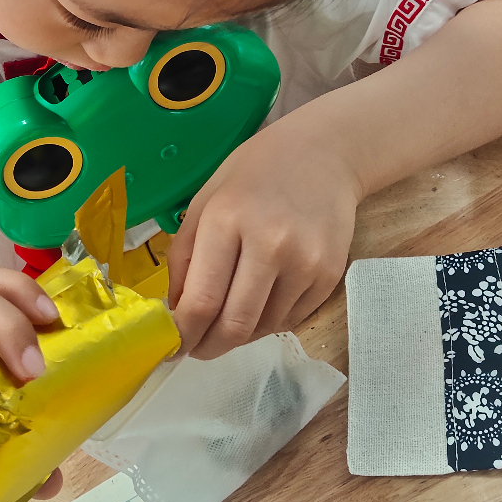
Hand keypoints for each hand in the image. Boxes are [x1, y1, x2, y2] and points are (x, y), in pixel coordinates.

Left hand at [167, 102, 362, 359]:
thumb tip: (175, 314)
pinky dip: (268, 320)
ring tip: (229, 314)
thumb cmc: (254, 174)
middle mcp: (269, 244)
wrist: (325, 153)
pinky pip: (290, 319)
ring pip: (263, 328)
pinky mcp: (329, 274)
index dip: (183, 336)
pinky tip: (261, 298)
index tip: (172, 347)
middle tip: (197, 348)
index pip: (201, 301)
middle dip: (208, 346)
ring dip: (239, 333)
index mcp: (226, 220)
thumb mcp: (205, 201)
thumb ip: (184, 258)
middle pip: (234, 325)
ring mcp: (304, 262)